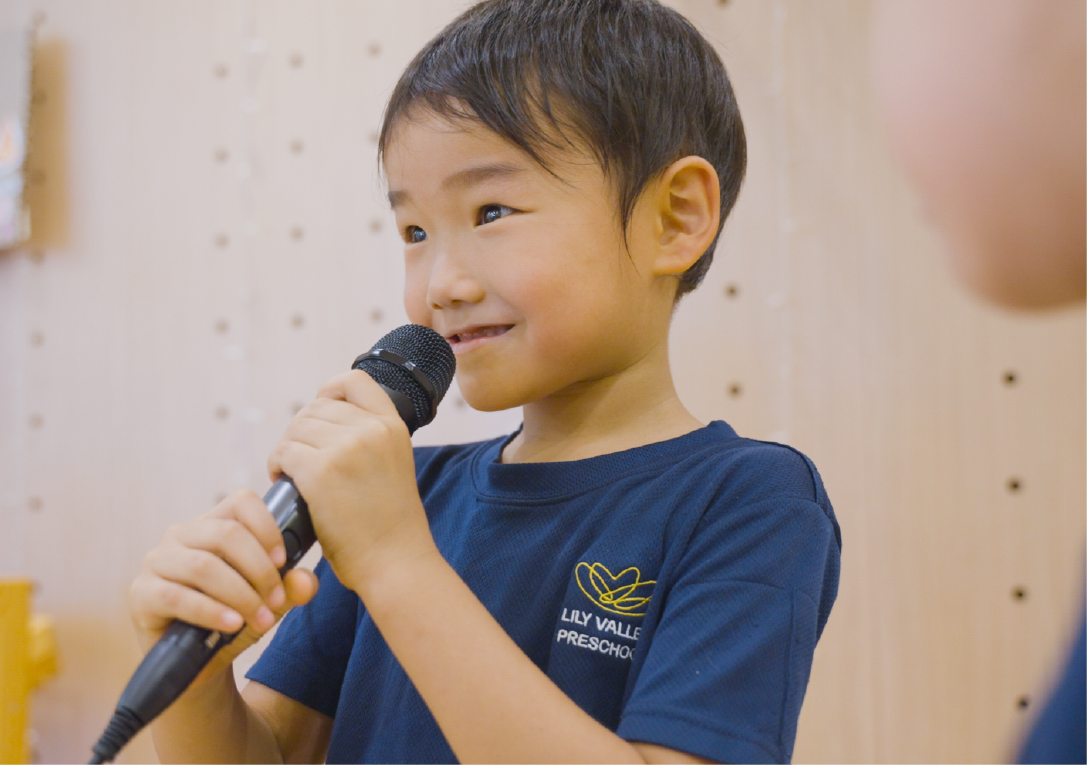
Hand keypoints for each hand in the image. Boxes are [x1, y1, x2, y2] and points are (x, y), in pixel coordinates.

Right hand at [128, 490, 318, 680]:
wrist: (197, 664)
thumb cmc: (233, 619)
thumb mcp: (268, 603)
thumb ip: (290, 589)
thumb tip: (305, 581)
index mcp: (213, 524)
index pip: (241, 502)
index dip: (267, 526)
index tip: (284, 559)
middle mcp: (181, 535)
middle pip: (226, 533)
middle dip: (259, 570)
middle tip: (276, 600)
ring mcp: (157, 561)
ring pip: (204, 566)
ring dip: (240, 594)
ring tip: (261, 619)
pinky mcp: (141, 593)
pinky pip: (177, 597)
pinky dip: (211, 611)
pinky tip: (232, 624)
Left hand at [266, 369, 434, 591]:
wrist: (396, 561)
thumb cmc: (389, 524)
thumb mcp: (394, 465)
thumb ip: (369, 440)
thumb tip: (324, 423)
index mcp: (393, 426)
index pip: (355, 381)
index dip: (330, 391)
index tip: (320, 413)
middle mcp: (371, 430)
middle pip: (315, 408)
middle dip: (301, 431)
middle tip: (300, 460)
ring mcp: (347, 448)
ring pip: (296, 429)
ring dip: (287, 449)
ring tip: (292, 472)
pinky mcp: (321, 472)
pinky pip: (284, 452)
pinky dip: (277, 465)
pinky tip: (284, 481)